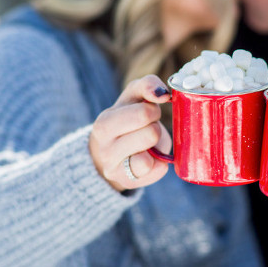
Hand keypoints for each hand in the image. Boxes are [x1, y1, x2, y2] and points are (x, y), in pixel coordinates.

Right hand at [89, 75, 171, 191]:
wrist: (110, 152)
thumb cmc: (128, 118)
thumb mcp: (133, 97)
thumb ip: (147, 85)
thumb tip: (162, 93)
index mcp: (104, 123)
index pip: (144, 112)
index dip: (153, 110)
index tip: (148, 113)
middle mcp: (105, 148)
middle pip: (151, 133)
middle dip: (155, 128)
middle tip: (148, 128)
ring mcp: (115, 168)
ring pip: (150, 157)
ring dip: (155, 147)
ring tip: (146, 144)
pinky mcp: (129, 182)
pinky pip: (157, 170)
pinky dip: (159, 163)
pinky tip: (150, 158)